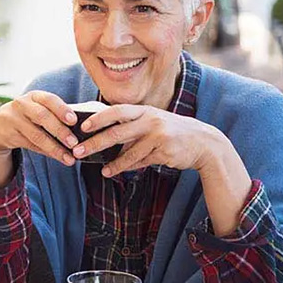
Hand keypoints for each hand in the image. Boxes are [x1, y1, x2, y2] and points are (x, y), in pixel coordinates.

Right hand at [0, 91, 77, 187]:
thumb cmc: (28, 116)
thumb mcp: (37, 109)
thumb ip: (54, 115)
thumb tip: (80, 131)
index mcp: (34, 96)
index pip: (49, 100)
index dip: (61, 109)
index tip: (74, 120)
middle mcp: (22, 105)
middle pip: (42, 117)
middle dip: (59, 130)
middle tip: (74, 142)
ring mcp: (13, 120)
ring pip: (36, 135)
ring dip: (54, 148)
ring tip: (69, 158)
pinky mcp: (9, 135)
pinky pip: (31, 145)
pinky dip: (47, 152)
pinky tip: (59, 157)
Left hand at [73, 104, 224, 177]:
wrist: (204, 143)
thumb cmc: (173, 133)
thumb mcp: (153, 124)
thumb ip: (132, 129)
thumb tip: (106, 138)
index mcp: (144, 111)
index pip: (117, 111)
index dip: (99, 118)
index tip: (83, 126)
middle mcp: (150, 120)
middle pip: (117, 132)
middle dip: (95, 143)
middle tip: (78, 151)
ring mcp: (158, 135)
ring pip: (128, 151)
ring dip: (112, 163)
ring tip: (99, 170)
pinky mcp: (164, 151)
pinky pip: (140, 161)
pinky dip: (125, 167)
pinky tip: (113, 172)